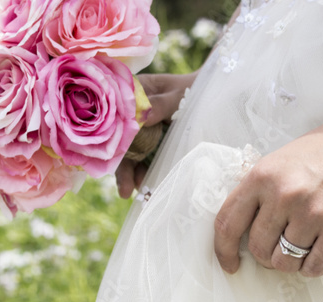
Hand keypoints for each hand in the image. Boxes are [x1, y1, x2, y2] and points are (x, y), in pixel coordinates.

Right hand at [115, 71, 198, 198]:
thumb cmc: (192, 89)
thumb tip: (144, 117)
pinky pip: (143, 160)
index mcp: (133, 95)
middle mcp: (131, 116)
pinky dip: (143, 172)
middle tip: (125, 190)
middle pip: (119, 141)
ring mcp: (140, 132)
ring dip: (131, 174)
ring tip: (133, 191)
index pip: (115, 117)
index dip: (111, 136)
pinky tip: (144, 185)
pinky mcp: (150, 144)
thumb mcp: (178, 94)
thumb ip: (161, 104)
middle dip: (122, 166)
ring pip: (130, 155)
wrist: (210, 96)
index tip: (111, 156)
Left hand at [213, 101, 322, 276]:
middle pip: (258, 249)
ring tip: (307, 242)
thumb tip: (243, 234)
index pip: (227, 224)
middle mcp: (285, 194)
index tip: (230, 264)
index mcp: (263, 175)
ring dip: (293, 261)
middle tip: (284, 244)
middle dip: (267, 254)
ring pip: (284, 263)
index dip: (223, 251)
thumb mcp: (283, 161)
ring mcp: (314, 212)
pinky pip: (313, 269)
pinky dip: (314, 265)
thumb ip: (261, 193)